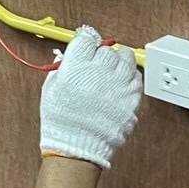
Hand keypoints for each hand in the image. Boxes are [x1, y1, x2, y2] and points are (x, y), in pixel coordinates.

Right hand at [39, 26, 141, 168]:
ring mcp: (117, 85)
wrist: (77, 148)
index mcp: (76, 66)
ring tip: (114, 68)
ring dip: (120, 61)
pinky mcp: (130, 99)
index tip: (87, 46)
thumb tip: (70, 58)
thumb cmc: (61, 121)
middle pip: (107, 49)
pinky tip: (123, 81)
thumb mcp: (51, 88)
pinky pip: (137, 78)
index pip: (86, 39)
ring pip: (127, 58)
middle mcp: (98, 72)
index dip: (86, 42)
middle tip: (99, 62)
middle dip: (103, 54)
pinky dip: (131, 77)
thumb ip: (62, 68)